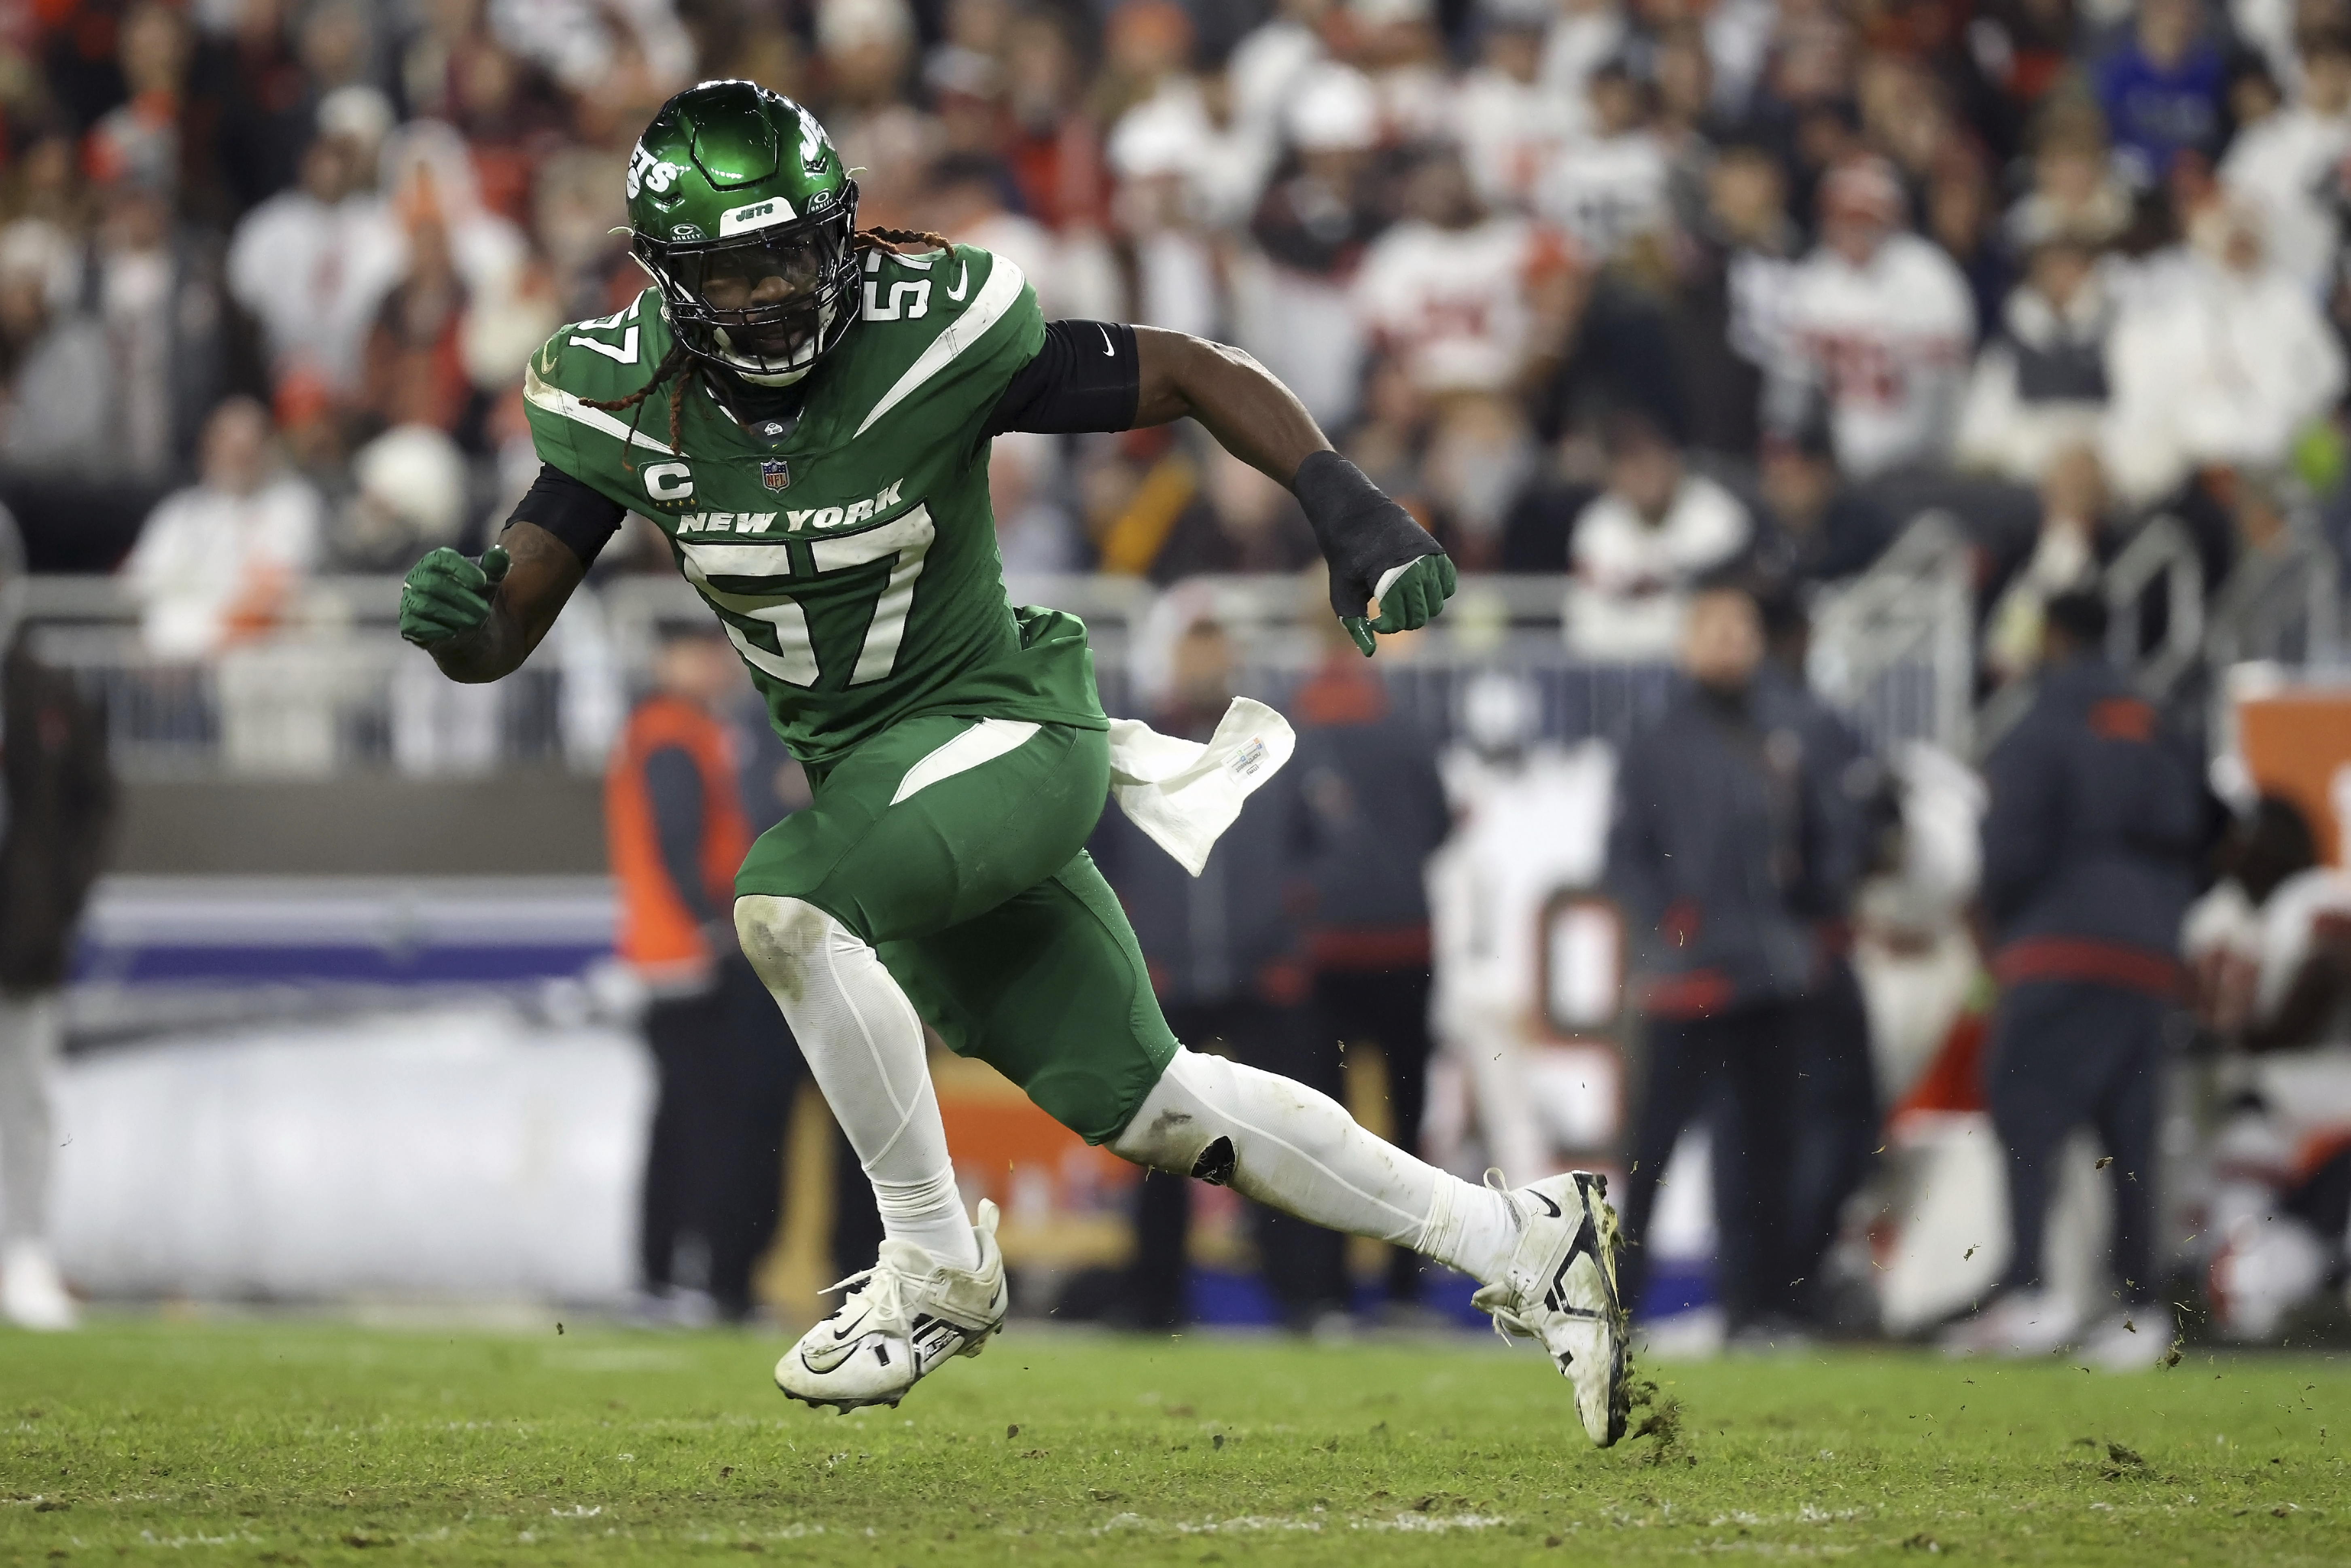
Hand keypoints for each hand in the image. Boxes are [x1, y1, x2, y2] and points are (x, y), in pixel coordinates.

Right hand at [400, 545, 509, 647]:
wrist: (470, 631)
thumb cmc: (476, 597)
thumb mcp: (490, 582)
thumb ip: (495, 567)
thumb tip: (499, 553)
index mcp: (433, 563)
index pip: (441, 558)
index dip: (462, 569)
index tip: (483, 581)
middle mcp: (417, 579)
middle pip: (434, 583)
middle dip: (462, 598)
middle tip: (485, 611)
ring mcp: (410, 602)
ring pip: (426, 605)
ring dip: (454, 615)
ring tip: (476, 623)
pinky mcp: (408, 625)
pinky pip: (415, 626)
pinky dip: (437, 630)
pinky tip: (456, 633)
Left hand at [1291, 450, 1454, 657]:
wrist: (1355, 511)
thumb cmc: (1345, 555)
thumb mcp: (1341, 591)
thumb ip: (1354, 624)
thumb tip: (1370, 653)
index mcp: (1388, 576)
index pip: (1400, 620)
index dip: (1386, 627)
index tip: (1373, 621)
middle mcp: (1412, 566)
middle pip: (1421, 615)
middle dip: (1404, 621)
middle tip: (1386, 612)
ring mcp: (1428, 558)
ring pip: (1438, 603)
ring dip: (1420, 609)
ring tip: (1398, 600)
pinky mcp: (1436, 551)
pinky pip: (1448, 584)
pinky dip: (1436, 593)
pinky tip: (1415, 589)